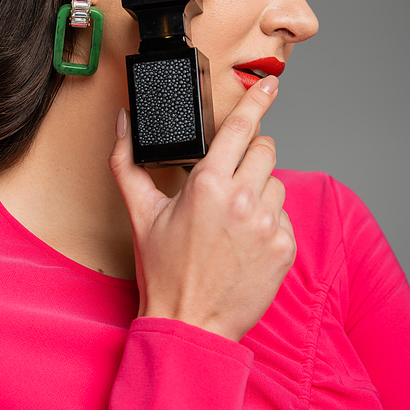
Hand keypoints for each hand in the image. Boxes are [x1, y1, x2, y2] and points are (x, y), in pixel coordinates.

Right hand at [109, 76, 295, 341]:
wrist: (191, 325)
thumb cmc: (165, 272)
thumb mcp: (141, 213)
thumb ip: (127, 162)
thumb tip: (124, 124)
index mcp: (208, 184)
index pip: (242, 128)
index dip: (259, 101)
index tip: (272, 85)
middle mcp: (243, 199)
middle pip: (266, 149)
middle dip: (251, 153)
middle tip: (230, 175)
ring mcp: (268, 224)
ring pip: (276, 181)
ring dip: (258, 188)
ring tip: (233, 215)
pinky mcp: (285, 247)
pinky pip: (284, 215)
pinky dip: (268, 219)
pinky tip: (244, 238)